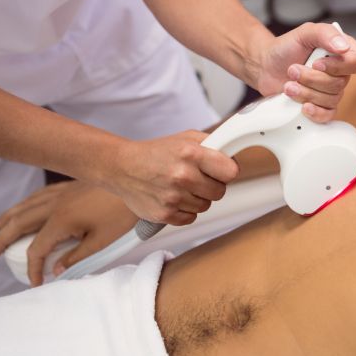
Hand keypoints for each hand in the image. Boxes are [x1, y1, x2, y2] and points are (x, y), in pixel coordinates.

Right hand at [0, 181, 136, 286]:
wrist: (137, 183)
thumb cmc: (124, 214)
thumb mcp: (103, 241)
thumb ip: (77, 257)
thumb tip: (56, 270)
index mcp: (61, 220)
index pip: (37, 249)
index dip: (33, 267)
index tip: (35, 281)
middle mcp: (55, 204)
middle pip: (20, 223)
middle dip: (2, 239)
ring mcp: (61, 193)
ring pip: (26, 205)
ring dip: (9, 218)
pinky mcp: (70, 186)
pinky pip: (40, 195)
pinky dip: (26, 203)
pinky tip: (25, 206)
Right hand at [111, 130, 238, 224]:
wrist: (121, 167)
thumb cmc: (155, 153)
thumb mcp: (186, 138)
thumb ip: (213, 145)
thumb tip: (234, 156)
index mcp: (191, 154)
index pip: (231, 172)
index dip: (226, 171)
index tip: (220, 170)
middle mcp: (182, 176)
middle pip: (220, 192)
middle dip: (212, 185)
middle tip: (197, 178)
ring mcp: (173, 197)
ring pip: (206, 205)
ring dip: (197, 198)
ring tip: (181, 186)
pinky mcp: (164, 214)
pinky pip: (191, 218)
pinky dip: (185, 210)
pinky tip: (174, 197)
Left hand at [253, 22, 355, 122]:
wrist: (265, 66)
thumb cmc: (285, 49)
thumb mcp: (304, 33)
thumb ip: (325, 33)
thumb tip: (343, 47)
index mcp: (341, 52)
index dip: (338, 66)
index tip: (317, 63)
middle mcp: (339, 72)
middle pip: (340, 83)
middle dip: (311, 78)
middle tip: (293, 70)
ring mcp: (331, 91)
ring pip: (331, 99)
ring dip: (305, 92)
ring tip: (289, 84)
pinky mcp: (321, 106)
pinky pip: (327, 115)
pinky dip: (315, 112)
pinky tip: (303, 106)